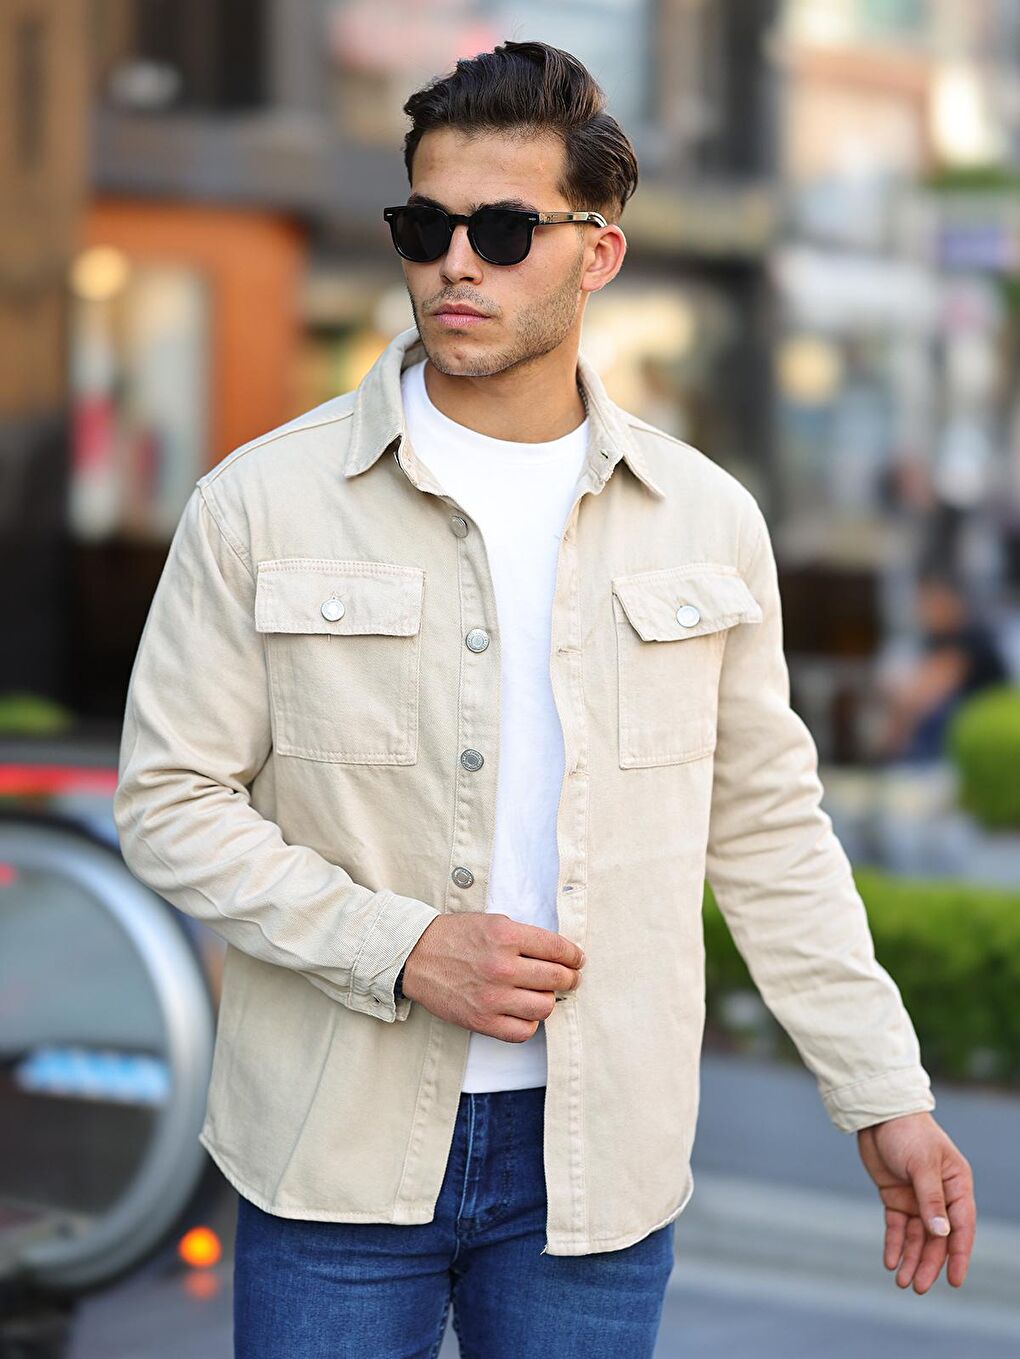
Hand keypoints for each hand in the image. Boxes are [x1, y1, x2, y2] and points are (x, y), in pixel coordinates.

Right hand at [400, 912, 584, 1041]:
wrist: (416, 957)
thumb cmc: (455, 937)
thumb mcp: (492, 922)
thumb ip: (524, 937)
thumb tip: (558, 954)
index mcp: (506, 935)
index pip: (557, 948)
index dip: (574, 956)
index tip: (577, 960)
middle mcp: (501, 966)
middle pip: (557, 978)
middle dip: (569, 978)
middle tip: (568, 978)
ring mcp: (492, 996)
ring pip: (544, 1006)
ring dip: (548, 1000)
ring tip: (542, 994)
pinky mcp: (481, 1020)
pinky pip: (523, 1031)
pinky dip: (530, 1022)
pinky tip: (525, 1012)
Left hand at [856, 1111, 974, 1292]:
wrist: (879, 1114)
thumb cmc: (908, 1133)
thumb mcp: (921, 1165)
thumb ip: (931, 1199)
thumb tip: (942, 1234)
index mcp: (957, 1186)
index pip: (961, 1227)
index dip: (958, 1255)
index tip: (954, 1281)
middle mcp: (940, 1196)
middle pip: (938, 1238)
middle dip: (929, 1263)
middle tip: (918, 1288)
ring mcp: (917, 1198)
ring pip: (918, 1236)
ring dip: (911, 1258)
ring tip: (902, 1282)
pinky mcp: (896, 1197)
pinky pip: (898, 1227)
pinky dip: (895, 1244)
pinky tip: (890, 1261)